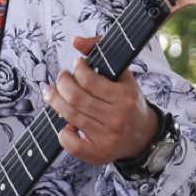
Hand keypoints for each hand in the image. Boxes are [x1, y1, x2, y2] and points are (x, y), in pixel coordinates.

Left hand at [45, 35, 157, 166]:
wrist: (143, 136)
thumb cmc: (129, 101)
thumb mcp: (123, 75)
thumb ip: (101, 51)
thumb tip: (75, 41)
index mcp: (125, 96)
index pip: (89, 80)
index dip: (77, 69)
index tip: (76, 66)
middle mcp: (117, 118)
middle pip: (75, 98)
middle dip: (61, 84)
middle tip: (60, 79)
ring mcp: (107, 138)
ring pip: (70, 116)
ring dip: (55, 102)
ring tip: (52, 94)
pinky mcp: (99, 154)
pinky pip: (72, 144)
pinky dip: (63, 133)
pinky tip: (66, 124)